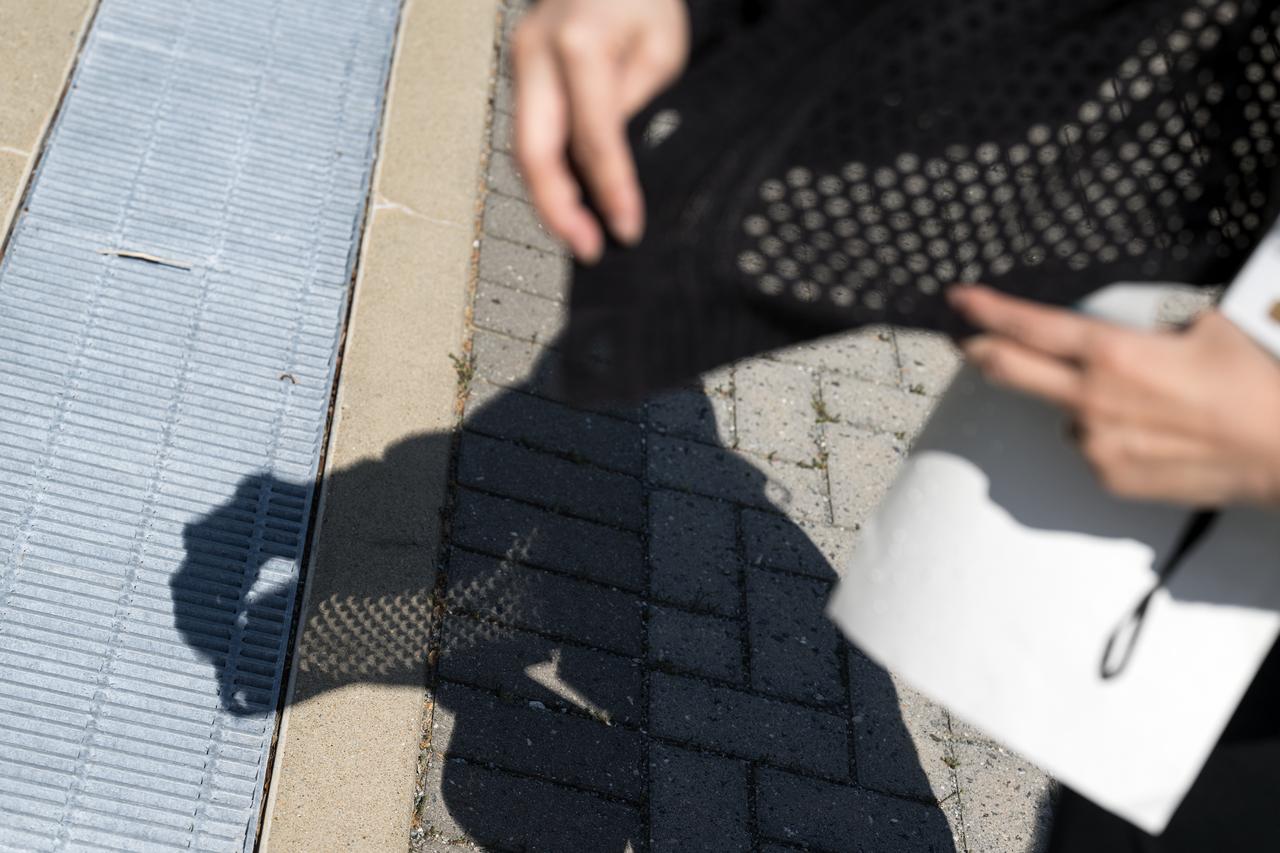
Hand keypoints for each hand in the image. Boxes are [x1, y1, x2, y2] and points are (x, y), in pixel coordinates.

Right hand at [511, 0, 689, 262]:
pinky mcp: (520, 70)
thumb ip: (634, 108)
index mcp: (579, 44)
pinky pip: (528, 132)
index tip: (627, 229)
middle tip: (586, 248)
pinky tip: (568, 201)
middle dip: (556, 210)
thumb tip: (613, 170)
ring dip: (548, 198)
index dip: (610, 191)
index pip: (593, 138)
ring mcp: (520, 61)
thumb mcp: (662, 51)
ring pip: (523, 148)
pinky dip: (546, 173)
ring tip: (580, 235)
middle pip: (533, 151)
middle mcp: (537, 52)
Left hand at [948, 285, 1279, 507]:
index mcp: (1112, 354)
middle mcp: (1092, 400)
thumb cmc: (1253, 388)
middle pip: (1012, 370)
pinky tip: (1153, 431)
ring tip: (1147, 402)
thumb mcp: (1202, 329)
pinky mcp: (1110, 476)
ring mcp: (1097, 443)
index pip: (1029, 326)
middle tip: (968, 340)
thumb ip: (1145, 331)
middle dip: (983, 351)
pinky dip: (1108, 434)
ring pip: (1064, 413)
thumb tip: (1124, 331)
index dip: (988, 310)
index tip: (961, 301)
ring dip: (1080, 402)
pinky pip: (1092, 446)